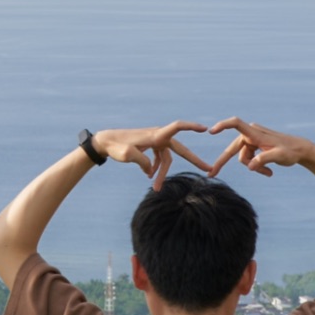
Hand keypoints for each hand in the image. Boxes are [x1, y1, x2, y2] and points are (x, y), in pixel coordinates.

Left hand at [89, 122, 211, 182]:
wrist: (105, 142)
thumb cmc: (116, 146)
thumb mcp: (127, 155)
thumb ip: (143, 162)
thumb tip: (151, 171)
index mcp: (155, 135)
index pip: (177, 127)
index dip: (191, 127)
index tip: (205, 129)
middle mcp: (158, 136)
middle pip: (180, 149)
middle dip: (193, 160)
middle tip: (208, 169)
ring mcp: (155, 141)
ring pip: (167, 159)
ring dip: (162, 173)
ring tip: (156, 188)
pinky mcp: (150, 146)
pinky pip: (159, 158)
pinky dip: (156, 168)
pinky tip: (150, 177)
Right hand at [205, 117, 313, 177]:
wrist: (300, 150)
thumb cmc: (291, 151)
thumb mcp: (279, 156)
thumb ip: (264, 160)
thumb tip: (250, 167)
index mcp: (255, 133)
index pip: (235, 123)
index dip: (222, 126)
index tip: (211, 131)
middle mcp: (251, 134)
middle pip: (233, 149)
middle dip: (224, 162)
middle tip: (212, 174)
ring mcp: (252, 140)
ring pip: (243, 157)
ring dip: (253, 167)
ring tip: (269, 173)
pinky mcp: (255, 145)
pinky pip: (249, 158)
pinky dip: (256, 166)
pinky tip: (269, 172)